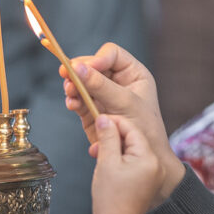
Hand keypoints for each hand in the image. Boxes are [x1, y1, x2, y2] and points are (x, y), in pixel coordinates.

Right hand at [63, 42, 183, 198]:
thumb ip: (100, 85)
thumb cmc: (146, 129)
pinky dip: (72, 100)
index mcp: (133, 73)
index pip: (111, 54)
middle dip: (79, 71)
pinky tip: (72, 104)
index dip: (96, 58)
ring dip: (73, 85)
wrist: (147, 160)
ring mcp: (103, 96)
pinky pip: (78, 99)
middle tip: (66, 75)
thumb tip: (76, 67)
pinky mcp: (93, 110)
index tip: (83, 68)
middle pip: (92, 65)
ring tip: (69, 92)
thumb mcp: (125, 103)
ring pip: (82, 82)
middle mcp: (118, 81)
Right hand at [91, 115, 164, 213]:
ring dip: (115, 150)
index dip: (114, 122)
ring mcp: (154, 175)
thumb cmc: (110, 199)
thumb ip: (107, 137)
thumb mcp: (106, 162)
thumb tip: (105, 119)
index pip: (131, 129)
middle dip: (113, 138)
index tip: (99, 120)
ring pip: (133, 151)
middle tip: (95, 144)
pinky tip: (108, 165)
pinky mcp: (149, 182)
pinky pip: (135, 163)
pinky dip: (121, 161)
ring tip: (98, 156)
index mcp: (148, 158)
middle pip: (133, 139)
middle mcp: (156, 165)